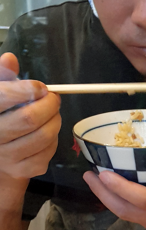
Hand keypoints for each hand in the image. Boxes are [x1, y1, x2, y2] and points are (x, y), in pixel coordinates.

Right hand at [0, 53, 60, 179]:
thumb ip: (2, 75)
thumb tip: (10, 59)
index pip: (4, 97)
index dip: (27, 90)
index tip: (40, 88)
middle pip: (29, 119)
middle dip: (48, 105)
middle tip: (53, 99)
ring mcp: (6, 157)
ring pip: (42, 137)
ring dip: (55, 122)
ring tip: (53, 114)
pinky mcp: (21, 170)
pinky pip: (47, 153)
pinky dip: (53, 141)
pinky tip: (47, 133)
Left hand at [83, 123, 145, 229]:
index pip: (139, 198)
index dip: (117, 187)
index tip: (101, 172)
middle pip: (125, 211)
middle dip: (103, 193)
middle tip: (89, 174)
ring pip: (130, 218)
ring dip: (113, 201)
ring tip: (99, 182)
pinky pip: (140, 221)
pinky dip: (128, 208)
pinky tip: (121, 194)